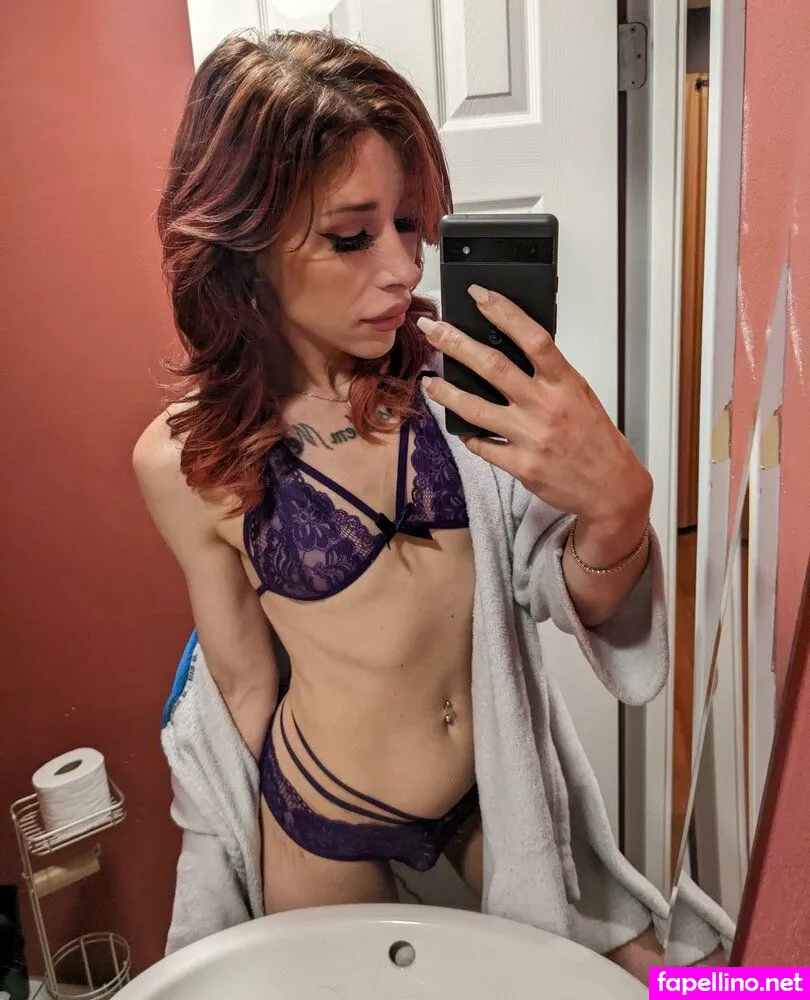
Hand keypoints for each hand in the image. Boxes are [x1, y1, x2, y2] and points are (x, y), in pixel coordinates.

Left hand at [416, 285, 652, 531]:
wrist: (610, 487)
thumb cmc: (594, 437)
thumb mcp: (578, 395)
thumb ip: (548, 375)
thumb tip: (509, 351)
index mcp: (565, 382)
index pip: (532, 338)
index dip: (504, 313)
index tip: (478, 295)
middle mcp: (545, 406)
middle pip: (493, 367)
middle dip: (456, 344)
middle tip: (432, 330)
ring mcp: (530, 437)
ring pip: (476, 409)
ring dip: (446, 394)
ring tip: (428, 384)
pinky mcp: (520, 465)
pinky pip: (482, 446)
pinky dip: (468, 435)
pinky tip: (459, 427)